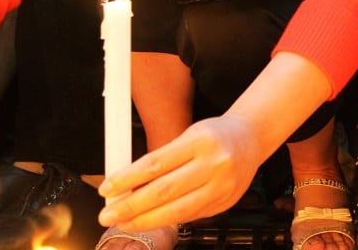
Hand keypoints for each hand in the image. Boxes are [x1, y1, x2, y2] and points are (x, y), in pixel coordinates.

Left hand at [97, 114, 262, 230]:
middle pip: (164, 190)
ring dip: (145, 219)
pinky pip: (190, 216)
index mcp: (200, 140)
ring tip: (123, 222)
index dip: (127, 179)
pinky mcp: (225, 203)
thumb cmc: (215, 135)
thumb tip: (126, 185)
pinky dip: (167, 220)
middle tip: (107, 214)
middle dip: (131, 206)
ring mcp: (222, 186)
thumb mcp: (188, 135)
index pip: (156, 163)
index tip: (107, 188)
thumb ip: (162, 160)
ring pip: (177, 209)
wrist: (250, 139)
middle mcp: (213, 164)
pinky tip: (150, 220)